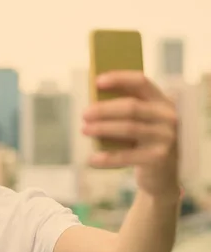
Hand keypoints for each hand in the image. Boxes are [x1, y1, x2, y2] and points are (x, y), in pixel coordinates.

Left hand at [82, 70, 179, 196]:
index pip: (141, 82)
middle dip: (105, 109)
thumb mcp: (137, 121)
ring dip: (103, 128)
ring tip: (84, 130)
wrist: (160, 172)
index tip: (97, 81)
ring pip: (129, 128)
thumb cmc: (141, 139)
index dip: (119, 79)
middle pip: (132, 107)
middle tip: (84, 114)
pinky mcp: (159, 157)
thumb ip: (121, 109)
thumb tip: (91, 102)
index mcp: (160, 100)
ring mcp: (166, 137)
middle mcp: (167, 116)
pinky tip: (92, 159)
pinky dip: (108, 157)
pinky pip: (128, 156)